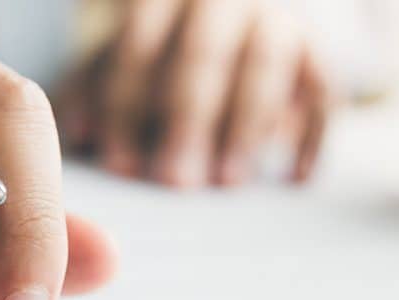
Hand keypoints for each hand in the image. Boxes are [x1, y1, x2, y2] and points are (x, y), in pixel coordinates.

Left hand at [57, 0, 330, 187]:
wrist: (247, 14)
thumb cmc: (172, 46)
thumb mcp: (130, 53)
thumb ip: (97, 86)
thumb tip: (73, 138)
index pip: (139, 42)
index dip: (126, 105)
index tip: (120, 165)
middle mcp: (224, 0)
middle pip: (204, 55)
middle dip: (187, 120)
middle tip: (174, 181)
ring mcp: (277, 22)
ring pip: (265, 67)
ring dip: (246, 126)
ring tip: (226, 182)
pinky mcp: (320, 54)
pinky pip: (325, 92)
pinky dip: (313, 136)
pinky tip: (294, 179)